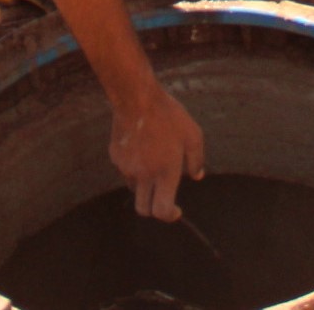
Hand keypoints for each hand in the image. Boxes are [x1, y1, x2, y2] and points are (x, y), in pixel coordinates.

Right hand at [110, 82, 205, 220]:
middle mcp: (144, 175)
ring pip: (134, 187)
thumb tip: (197, 176)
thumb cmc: (169, 115)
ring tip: (153, 159)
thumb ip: (196, 159)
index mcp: (165, 172)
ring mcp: (127, 166)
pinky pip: (125, 168)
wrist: (137, 97)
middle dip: (153, 208)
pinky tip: (140, 145)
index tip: (176, 210)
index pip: (162, 210)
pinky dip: (133, 165)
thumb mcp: (193, 134)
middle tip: (162, 197)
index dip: (169, 216)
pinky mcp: (115, 156)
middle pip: (143, 208)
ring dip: (143, 184)